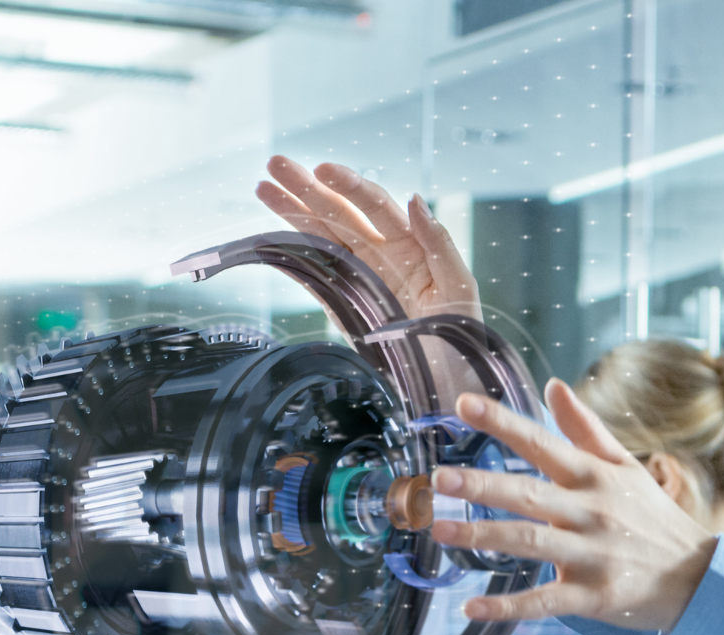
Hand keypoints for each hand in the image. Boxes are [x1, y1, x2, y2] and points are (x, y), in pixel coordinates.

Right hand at [256, 155, 479, 320]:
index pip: (374, 205)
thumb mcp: (458, 285)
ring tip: (263, 188)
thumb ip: (439, 242)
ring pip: (321, 236)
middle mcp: (380, 253)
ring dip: (292, 212)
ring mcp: (359, 277)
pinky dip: (293, 258)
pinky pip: (314, 276)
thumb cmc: (461, 333)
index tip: (323, 170)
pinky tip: (272, 238)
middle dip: (307, 188)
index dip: (348, 185)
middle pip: (339, 213)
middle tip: (276, 164)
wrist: (446, 382)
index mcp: (409, 243)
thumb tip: (414, 198)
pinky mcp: (343, 305)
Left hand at [426, 381, 719, 629]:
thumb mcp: (625, 466)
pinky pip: (544, 602)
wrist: (699, 577)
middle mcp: (590, 512)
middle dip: (484, 485)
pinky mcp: (593, 596)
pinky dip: (507, 606)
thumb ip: (584, 428)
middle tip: (441, 478)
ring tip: (442, 530)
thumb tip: (553, 385)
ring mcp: (591, 555)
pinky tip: (472, 606)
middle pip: (529, 494)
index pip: (542, 443)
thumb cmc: (653, 518)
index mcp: (594, 477)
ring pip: (530, 544)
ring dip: (484, 537)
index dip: (502, 422)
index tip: (462, 403)